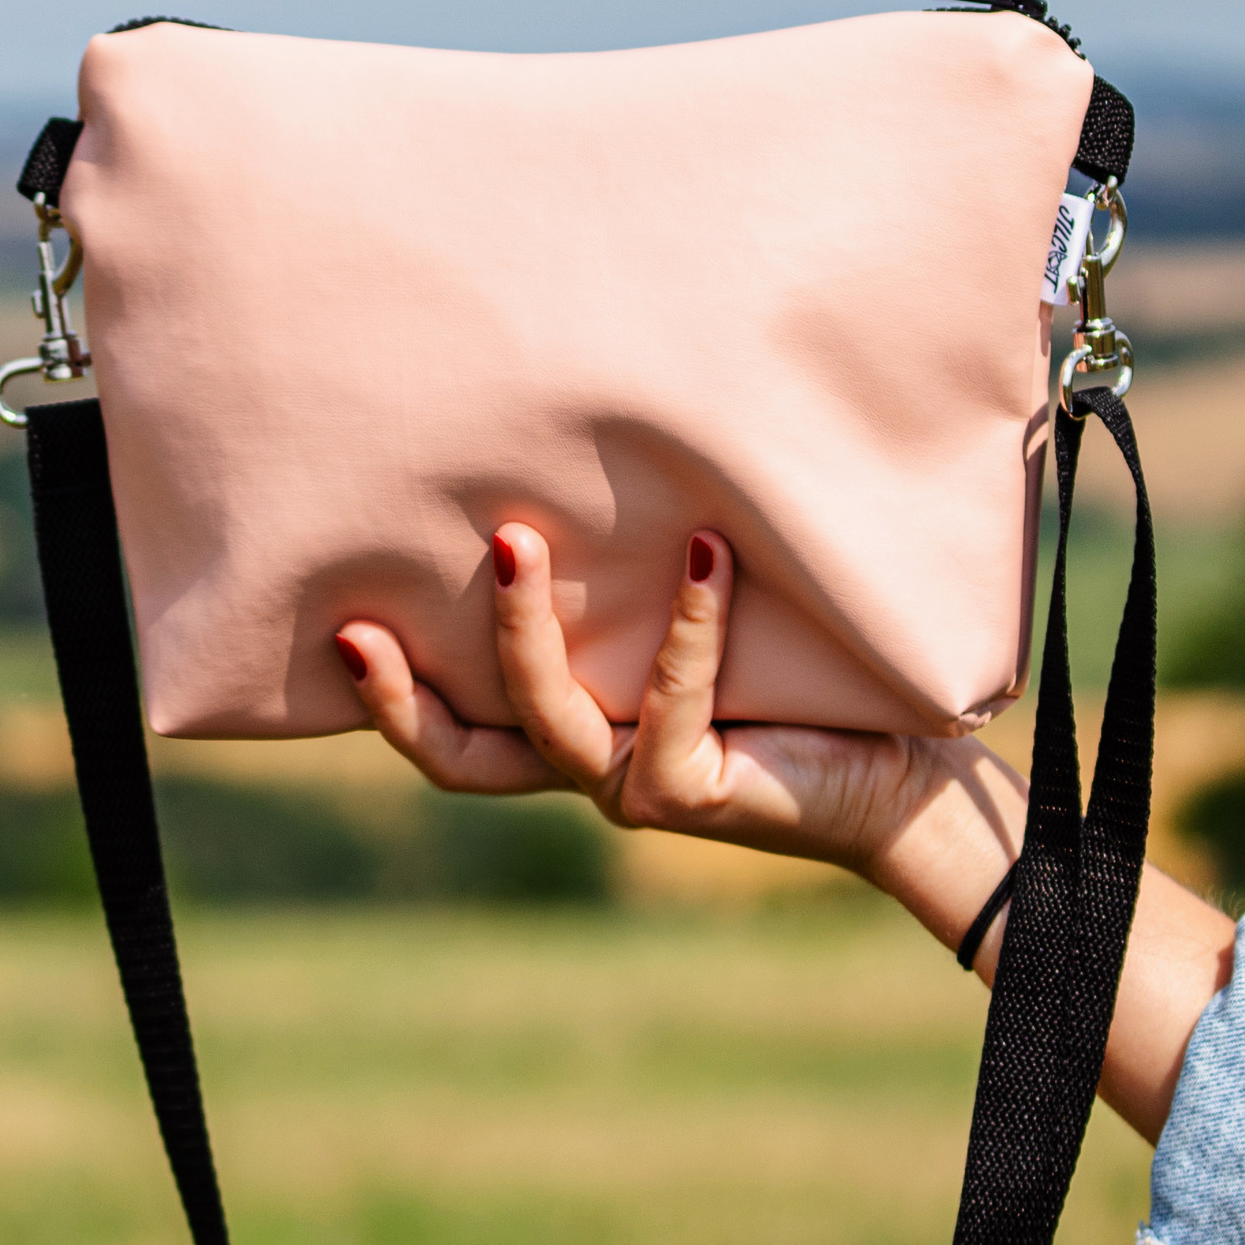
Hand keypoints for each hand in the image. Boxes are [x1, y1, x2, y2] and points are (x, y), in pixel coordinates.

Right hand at [333, 524, 960, 876]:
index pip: (457, 737)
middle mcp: (592, 772)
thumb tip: (610, 450)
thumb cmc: (808, 684)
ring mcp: (635, 790)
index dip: (388, 699)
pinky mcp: (694, 794)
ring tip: (516, 538)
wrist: (905, 773)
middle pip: (467, 753)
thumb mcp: (703, 625)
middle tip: (367, 610)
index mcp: (578, 739)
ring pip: (549, 719)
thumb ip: (642, 585)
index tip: (338, 627)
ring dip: (523, 627)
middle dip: (405, 689)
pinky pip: (672, 697)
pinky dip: (688, 619)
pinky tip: (706, 550)